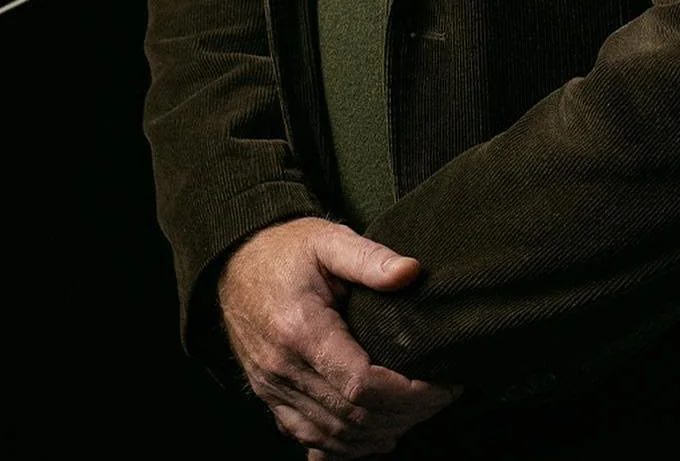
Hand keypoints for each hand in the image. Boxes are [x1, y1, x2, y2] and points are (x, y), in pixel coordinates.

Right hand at [218, 216, 461, 454]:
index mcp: (301, 331)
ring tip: (417, 414)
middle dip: (404, 416)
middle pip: (353, 419)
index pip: (362, 387)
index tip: (443, 385)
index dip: (409, 395)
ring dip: (379, 435)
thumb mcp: (329, 239)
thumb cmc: (286, 249)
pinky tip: (375, 437)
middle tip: (440, 398)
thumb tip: (411, 272)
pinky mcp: (270, 396)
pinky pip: (309, 437)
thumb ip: (370, 258)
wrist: (235, 262)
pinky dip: (345, 446)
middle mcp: (284, 369)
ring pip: (333, 437)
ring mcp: (273, 388)